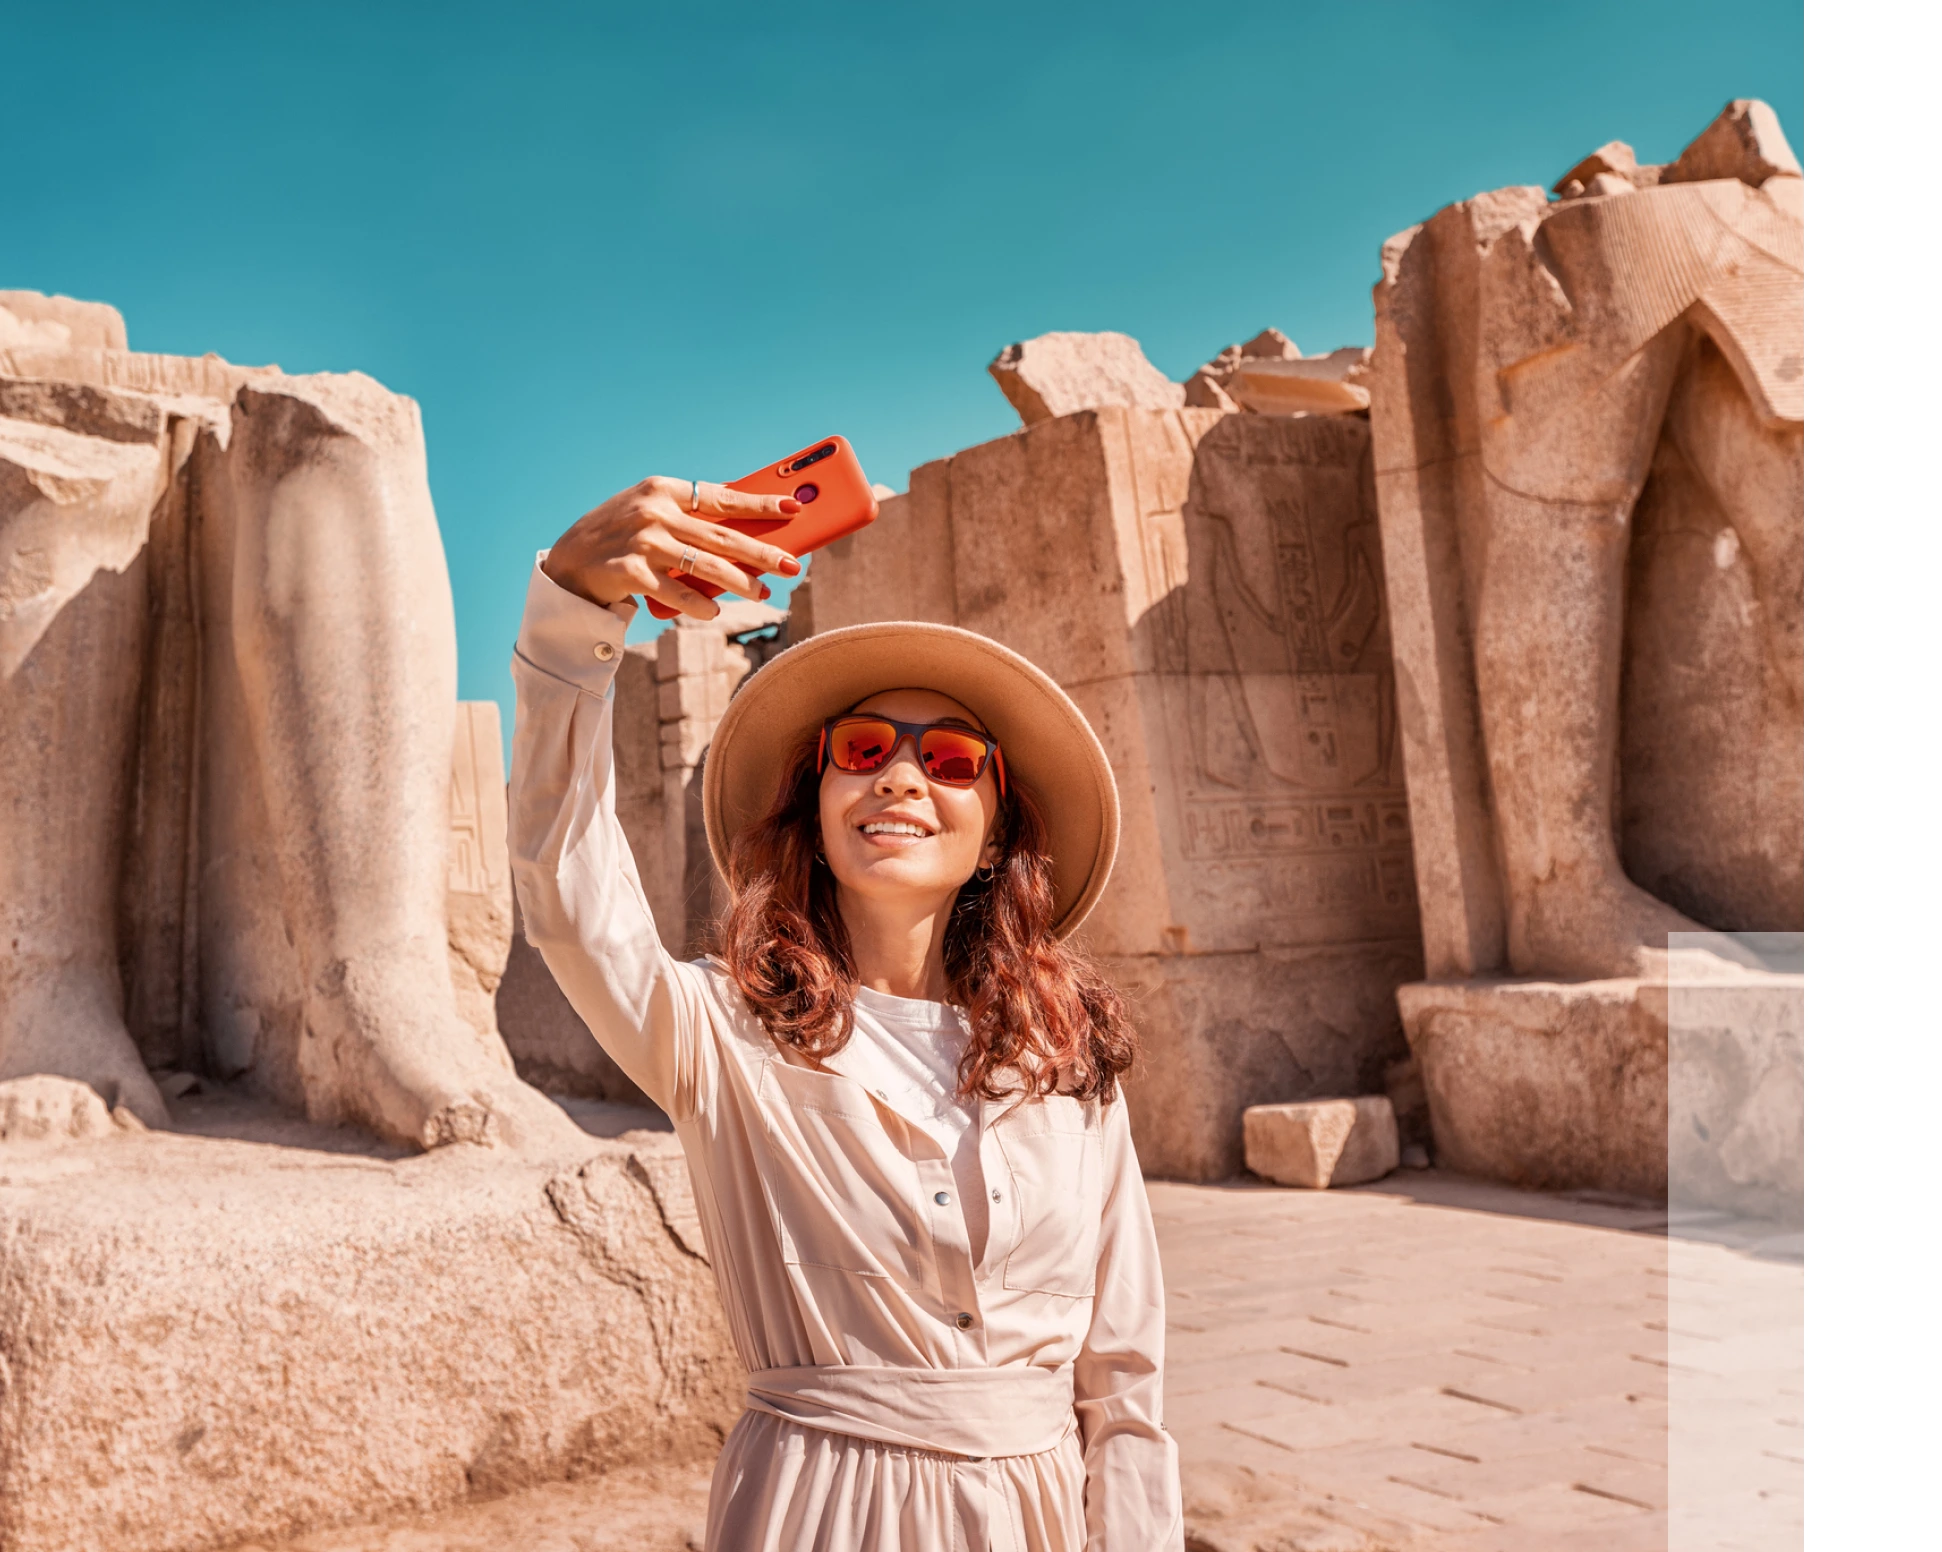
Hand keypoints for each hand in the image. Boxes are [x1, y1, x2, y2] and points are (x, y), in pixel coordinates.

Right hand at [542, 476, 803, 618]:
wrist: (570, 561)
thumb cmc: (622, 534)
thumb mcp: (651, 512)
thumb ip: (690, 515)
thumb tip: (748, 529)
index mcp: (663, 489)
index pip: (722, 497)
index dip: (760, 504)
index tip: (794, 507)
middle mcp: (654, 512)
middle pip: (721, 536)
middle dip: (762, 552)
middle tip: (792, 565)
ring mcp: (642, 542)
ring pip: (704, 565)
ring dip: (739, 582)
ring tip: (762, 593)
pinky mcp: (630, 571)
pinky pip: (674, 592)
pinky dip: (697, 603)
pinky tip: (715, 610)